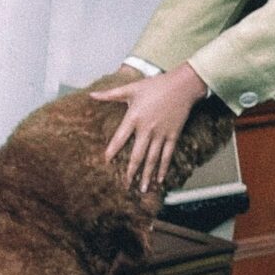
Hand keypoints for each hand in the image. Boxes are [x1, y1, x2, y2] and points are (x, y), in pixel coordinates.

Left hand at [90, 64, 207, 191]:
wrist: (182, 85)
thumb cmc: (156, 85)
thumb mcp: (132, 88)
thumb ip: (110, 94)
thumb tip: (91, 95)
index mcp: (134, 117)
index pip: (119, 138)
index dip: (112, 150)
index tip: (106, 162)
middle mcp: (147, 129)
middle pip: (137, 155)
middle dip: (131, 172)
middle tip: (125, 185)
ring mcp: (161, 134)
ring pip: (152, 159)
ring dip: (147, 175)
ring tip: (142, 189)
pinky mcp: (173, 135)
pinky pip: (167, 155)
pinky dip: (163, 168)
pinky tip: (160, 180)